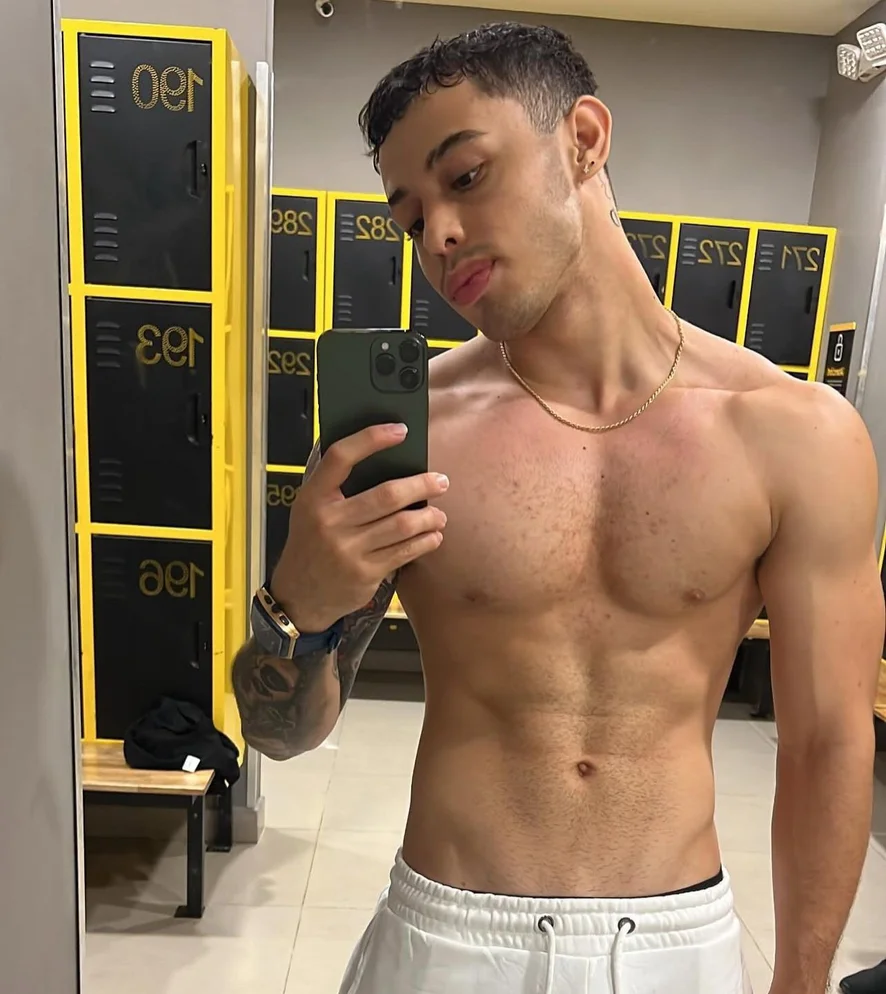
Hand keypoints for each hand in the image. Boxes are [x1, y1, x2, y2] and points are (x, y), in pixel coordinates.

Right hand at [270, 423, 448, 630]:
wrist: (299, 594)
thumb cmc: (311, 542)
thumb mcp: (309, 509)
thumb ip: (335, 484)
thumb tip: (378, 452)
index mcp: (313, 497)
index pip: (341, 457)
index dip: (371, 439)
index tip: (400, 431)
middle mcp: (329, 521)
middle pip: (387, 495)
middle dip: (421, 485)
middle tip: (441, 481)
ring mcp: (347, 549)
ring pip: (402, 525)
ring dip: (429, 516)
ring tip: (439, 514)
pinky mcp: (365, 573)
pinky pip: (405, 552)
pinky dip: (425, 541)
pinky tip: (433, 535)